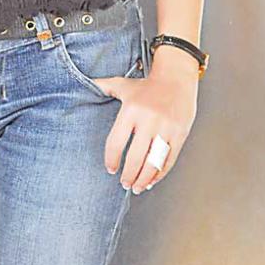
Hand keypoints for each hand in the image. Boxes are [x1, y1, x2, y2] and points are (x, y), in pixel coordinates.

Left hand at [93, 67, 198, 193]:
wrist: (176, 77)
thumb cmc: (147, 84)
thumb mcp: (123, 84)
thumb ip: (103, 86)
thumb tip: (85, 83)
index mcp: (131, 110)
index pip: (116, 141)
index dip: (112, 159)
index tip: (110, 169)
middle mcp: (148, 120)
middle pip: (135, 157)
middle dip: (128, 175)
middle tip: (124, 183)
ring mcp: (166, 128)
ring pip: (153, 162)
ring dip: (144, 179)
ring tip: (137, 187)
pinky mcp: (180, 134)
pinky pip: (169, 160)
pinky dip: (160, 174)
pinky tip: (152, 180)